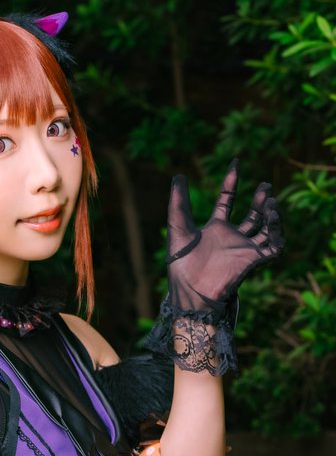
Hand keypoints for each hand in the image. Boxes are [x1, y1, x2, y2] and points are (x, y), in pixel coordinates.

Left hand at [165, 159, 284, 316]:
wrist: (191, 292)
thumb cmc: (182, 266)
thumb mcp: (179, 229)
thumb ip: (178, 204)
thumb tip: (178, 176)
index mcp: (214, 228)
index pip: (227, 200)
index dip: (231, 182)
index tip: (235, 163)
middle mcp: (231, 237)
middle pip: (252, 214)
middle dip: (260, 199)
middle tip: (266, 186)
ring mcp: (244, 249)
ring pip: (266, 228)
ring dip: (271, 214)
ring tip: (270, 201)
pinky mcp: (253, 260)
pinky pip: (274, 246)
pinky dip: (277, 232)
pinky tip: (273, 218)